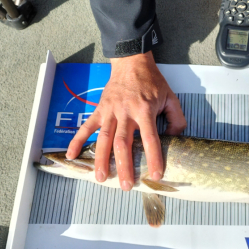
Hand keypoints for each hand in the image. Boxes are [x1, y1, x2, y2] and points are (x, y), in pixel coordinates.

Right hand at [66, 51, 185, 189]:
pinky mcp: (99, 110)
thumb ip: (176, 120)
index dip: (154, 157)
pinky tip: (71, 155)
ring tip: (101, 178)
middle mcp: (125, 112)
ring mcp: (110, 111)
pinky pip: (86, 127)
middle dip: (124, 166)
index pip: (150, 138)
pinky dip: (77, 140)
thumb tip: (175, 140)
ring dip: (101, 159)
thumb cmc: (152, 82)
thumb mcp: (171, 98)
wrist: (132, 63)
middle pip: (123, 143)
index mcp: (144, 110)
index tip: (156, 174)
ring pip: (104, 138)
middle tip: (127, 185)